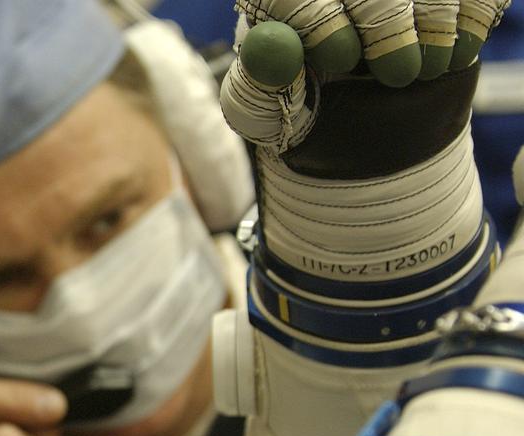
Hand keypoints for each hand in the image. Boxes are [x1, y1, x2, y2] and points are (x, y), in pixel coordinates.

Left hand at [222, 0, 510, 151]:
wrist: (351, 134)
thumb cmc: (296, 115)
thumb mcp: (264, 112)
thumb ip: (258, 83)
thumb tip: (270, 49)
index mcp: (284, 0)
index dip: (324, 22)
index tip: (341, 58)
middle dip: (387, 25)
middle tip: (400, 72)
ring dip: (432, 26)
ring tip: (422, 70)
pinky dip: (466, 21)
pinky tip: (450, 57)